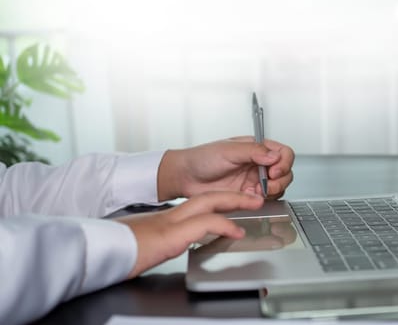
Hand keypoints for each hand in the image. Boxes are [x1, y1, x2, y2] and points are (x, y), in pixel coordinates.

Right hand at [115, 191, 263, 277]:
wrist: (94, 252)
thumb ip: (152, 242)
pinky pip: (204, 224)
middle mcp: (167, 217)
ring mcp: (169, 223)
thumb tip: (156, 246)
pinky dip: (223, 225)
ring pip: (208, 203)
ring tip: (252, 205)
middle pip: (205, 197)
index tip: (228, 209)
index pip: (193, 206)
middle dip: (229, 195)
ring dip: (233, 202)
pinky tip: (236, 231)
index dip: (214, 204)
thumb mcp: (137, 244)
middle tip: (249, 197)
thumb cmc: (110, 252)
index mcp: (160, 220)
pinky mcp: (170, 234)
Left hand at [157, 136, 294, 199]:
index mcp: (256, 148)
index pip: (283, 153)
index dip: (284, 162)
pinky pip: (267, 199)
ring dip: (274, 190)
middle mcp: (258, 164)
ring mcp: (254, 180)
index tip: (274, 170)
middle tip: (269, 183)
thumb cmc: (201, 159)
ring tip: (259, 191)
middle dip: (281, 179)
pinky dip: (265, 200)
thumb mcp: (228, 150)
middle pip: (285, 171)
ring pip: (279, 186)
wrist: (185, 178)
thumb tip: (273, 155)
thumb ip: (253, 151)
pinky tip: (253, 197)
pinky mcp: (249, 195)